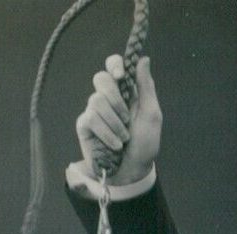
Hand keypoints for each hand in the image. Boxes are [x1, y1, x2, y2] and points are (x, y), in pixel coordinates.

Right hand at [75, 55, 161, 185]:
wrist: (133, 172)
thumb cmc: (145, 145)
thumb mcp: (151, 116)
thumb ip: (146, 87)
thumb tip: (143, 59)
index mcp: (125, 91)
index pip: (113, 65)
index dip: (114, 64)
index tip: (121, 75)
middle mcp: (107, 97)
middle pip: (101, 78)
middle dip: (116, 99)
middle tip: (127, 118)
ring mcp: (94, 110)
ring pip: (97, 100)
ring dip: (115, 123)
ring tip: (124, 138)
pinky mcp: (84, 125)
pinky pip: (91, 118)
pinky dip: (106, 133)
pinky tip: (115, 145)